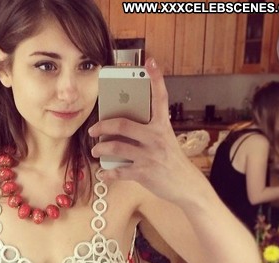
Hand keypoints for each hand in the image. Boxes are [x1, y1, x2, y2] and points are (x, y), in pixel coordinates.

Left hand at [88, 57, 204, 203]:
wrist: (186, 186)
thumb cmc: (172, 161)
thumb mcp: (165, 141)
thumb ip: (148, 132)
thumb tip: (121, 129)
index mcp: (162, 126)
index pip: (160, 98)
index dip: (156, 78)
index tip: (150, 62)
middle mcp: (156, 137)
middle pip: (123, 124)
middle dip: (102, 126)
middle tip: (93, 130)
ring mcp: (149, 155)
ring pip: (116, 147)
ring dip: (100, 149)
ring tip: (95, 151)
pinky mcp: (144, 173)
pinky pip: (119, 171)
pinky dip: (107, 173)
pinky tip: (102, 172)